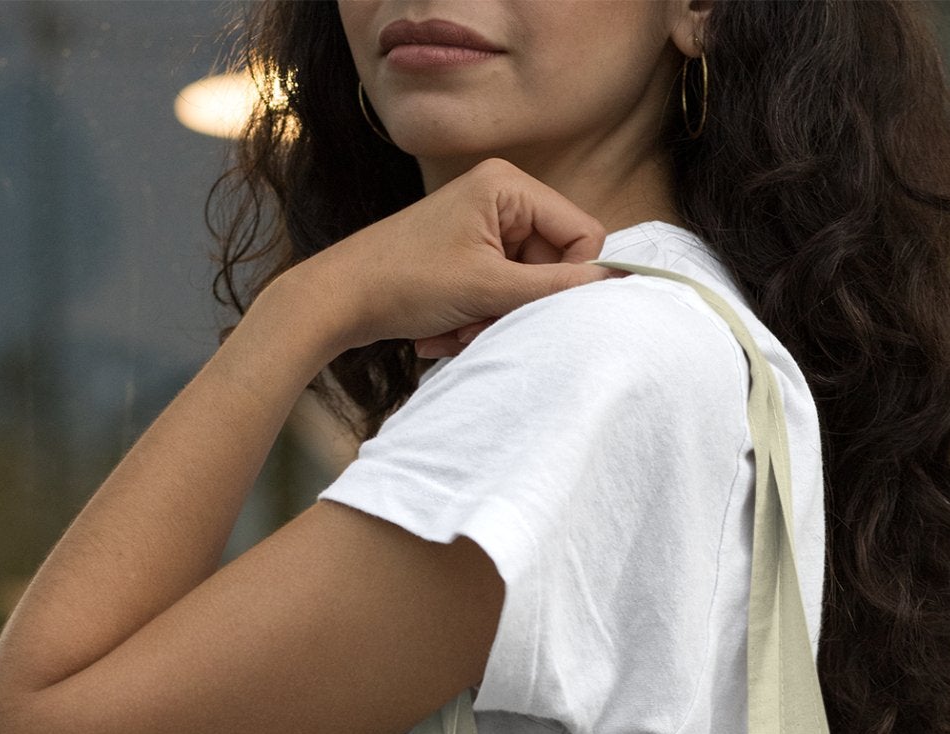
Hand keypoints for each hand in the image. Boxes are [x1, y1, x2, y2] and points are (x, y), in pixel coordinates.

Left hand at [301, 156, 619, 360]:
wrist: (339, 299)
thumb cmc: (405, 281)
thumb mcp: (487, 288)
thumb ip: (552, 286)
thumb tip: (610, 285)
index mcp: (509, 186)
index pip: (582, 233)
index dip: (572, 280)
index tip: (542, 312)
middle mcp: (501, 198)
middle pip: (552, 264)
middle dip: (520, 306)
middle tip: (482, 326)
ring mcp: (484, 227)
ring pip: (525, 288)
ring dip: (494, 321)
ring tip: (456, 331)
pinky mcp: (468, 255)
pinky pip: (499, 295)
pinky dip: (477, 320)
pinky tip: (444, 332)